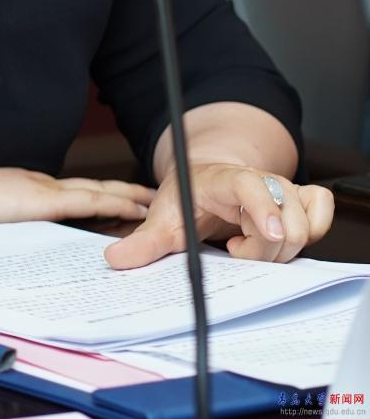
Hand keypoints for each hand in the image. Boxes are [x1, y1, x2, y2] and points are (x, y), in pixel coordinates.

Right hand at [0, 163, 153, 228]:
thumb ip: (10, 225)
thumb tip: (18, 245)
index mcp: (28, 190)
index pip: (72, 194)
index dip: (98, 195)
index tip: (118, 201)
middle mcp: (41, 185)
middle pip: (91, 188)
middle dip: (121, 192)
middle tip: (148, 197)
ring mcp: (45, 189)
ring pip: (97, 192)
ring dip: (126, 196)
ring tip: (152, 202)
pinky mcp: (46, 199)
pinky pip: (90, 201)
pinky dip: (115, 203)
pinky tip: (135, 208)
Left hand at [104, 162, 334, 268]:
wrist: (207, 177)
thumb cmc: (188, 196)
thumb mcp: (164, 217)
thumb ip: (144, 241)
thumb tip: (114, 259)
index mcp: (225, 180)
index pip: (249, 185)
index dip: (260, 207)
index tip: (261, 231)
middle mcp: (259, 180)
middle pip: (282, 222)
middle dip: (263, 251)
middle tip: (235, 251)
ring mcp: (282, 189)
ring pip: (303, 226)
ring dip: (281, 248)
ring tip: (249, 244)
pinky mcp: (300, 198)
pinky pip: (322, 211)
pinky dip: (311, 230)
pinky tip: (277, 237)